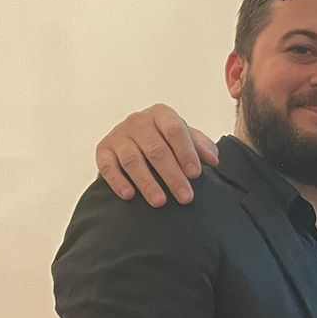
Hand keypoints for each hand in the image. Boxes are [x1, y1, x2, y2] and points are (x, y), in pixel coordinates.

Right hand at [96, 104, 218, 206]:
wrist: (135, 140)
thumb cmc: (166, 141)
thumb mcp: (186, 139)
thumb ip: (201, 147)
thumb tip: (213, 160)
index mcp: (161, 115)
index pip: (175, 130)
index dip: (186, 152)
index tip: (195, 174)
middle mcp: (138, 121)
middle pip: (156, 149)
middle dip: (172, 175)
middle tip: (185, 197)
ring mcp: (118, 135)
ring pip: (132, 160)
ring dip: (147, 183)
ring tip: (160, 202)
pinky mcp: (103, 150)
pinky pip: (108, 166)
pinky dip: (118, 181)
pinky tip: (130, 195)